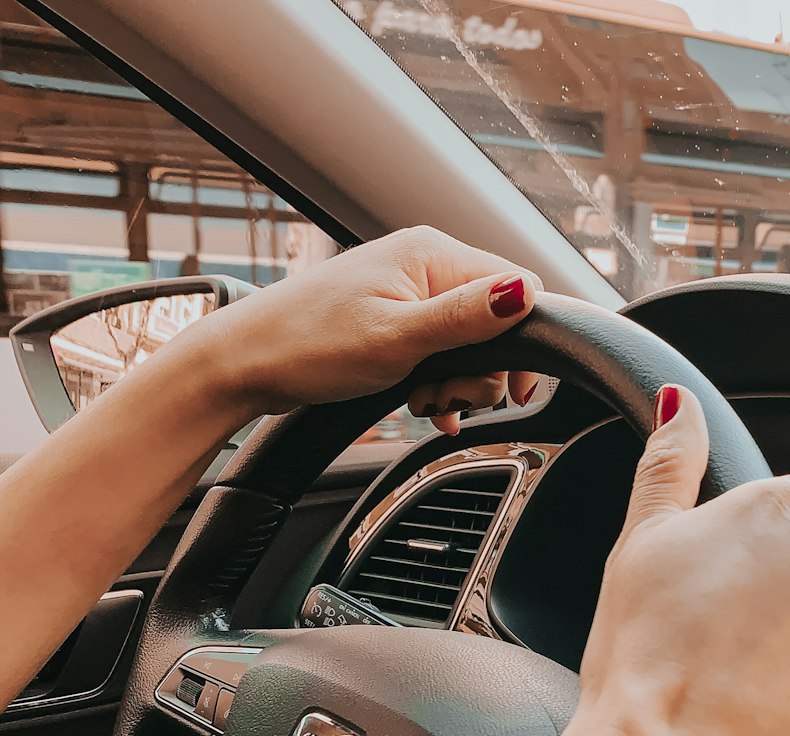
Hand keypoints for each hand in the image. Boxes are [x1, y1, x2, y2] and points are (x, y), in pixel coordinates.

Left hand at [204, 226, 542, 433]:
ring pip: (470, 344)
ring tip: (423, 401)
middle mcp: (424, 266)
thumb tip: (527, 293)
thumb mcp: (397, 337)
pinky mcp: (393, 320)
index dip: (525, 345)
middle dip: (482, 372)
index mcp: (432, 254)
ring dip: (457, 382)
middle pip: (497, 322)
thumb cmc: (308, 345)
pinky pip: (441, 353)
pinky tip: (425, 406)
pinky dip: (440, 383)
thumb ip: (466, 317)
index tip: (514, 392)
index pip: (519, 286)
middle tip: (447, 397)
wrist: (243, 363)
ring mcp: (407, 293)